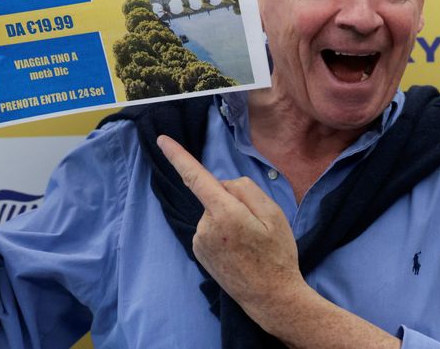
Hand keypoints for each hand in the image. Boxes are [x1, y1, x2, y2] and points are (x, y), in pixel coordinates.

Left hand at [156, 135, 307, 324]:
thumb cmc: (277, 255)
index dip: (178, 156)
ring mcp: (200, 241)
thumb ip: (245, 190)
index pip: (196, 177)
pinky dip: (223, 231)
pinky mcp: (199, 252)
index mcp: (225, 213)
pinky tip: (239, 249)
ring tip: (250, 242)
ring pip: (214, 212)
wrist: (271, 298)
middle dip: (234, 201)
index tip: (162, 141)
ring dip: (229, 218)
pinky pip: (211, 227)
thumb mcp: (273, 214)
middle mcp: (205, 227)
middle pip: (216, 195)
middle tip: (257, 226)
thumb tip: (222, 184)